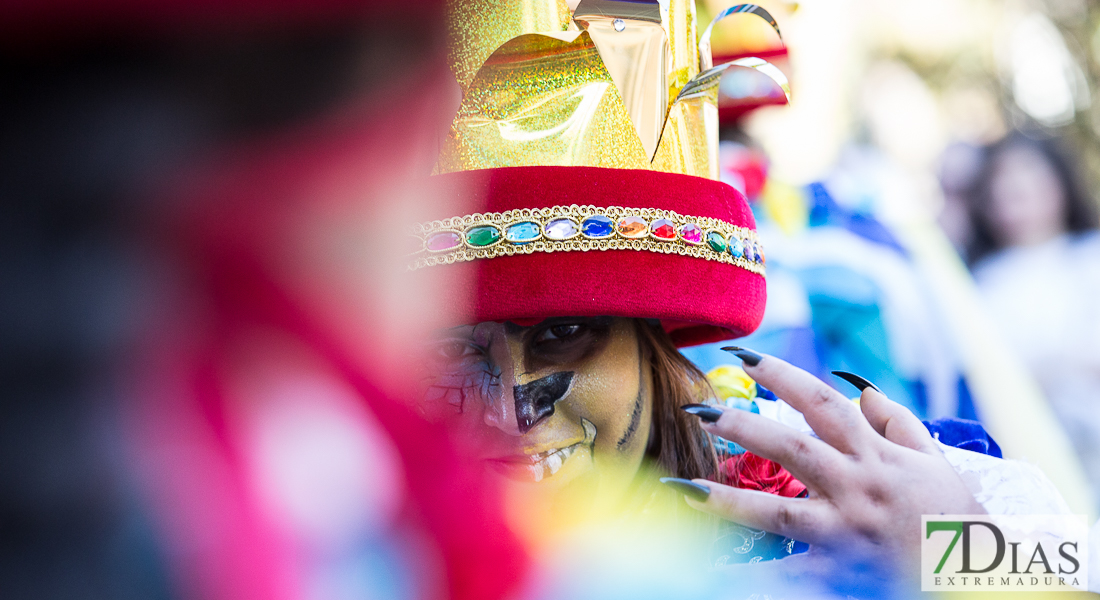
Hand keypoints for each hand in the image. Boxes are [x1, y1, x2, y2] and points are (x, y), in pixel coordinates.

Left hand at [682, 350, 983, 578]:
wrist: (982, 578)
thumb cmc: (955, 518)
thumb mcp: (933, 462)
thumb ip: (895, 423)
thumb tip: (859, 389)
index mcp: (877, 455)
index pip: (822, 404)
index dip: (782, 376)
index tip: (743, 356)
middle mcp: (858, 487)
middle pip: (792, 448)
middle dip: (742, 425)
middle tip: (697, 410)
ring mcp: (848, 532)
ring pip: (780, 513)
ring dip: (727, 501)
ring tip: (683, 488)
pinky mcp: (842, 572)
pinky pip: (791, 576)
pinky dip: (755, 577)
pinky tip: (712, 574)